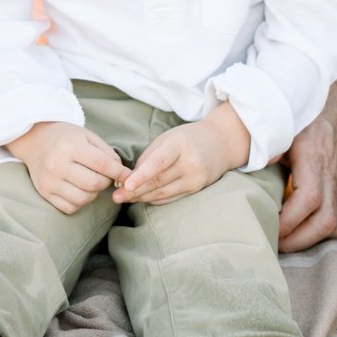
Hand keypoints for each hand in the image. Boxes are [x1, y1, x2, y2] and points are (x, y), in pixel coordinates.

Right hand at [7, 121, 127, 214]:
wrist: (36, 140)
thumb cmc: (67, 137)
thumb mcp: (88, 136)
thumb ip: (107, 153)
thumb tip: (123, 175)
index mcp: (70, 146)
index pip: (102, 165)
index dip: (119, 172)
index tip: (128, 175)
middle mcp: (57, 164)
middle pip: (94, 184)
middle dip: (106, 182)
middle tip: (106, 176)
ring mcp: (49, 181)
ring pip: (83, 198)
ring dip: (94, 193)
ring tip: (92, 181)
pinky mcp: (44, 193)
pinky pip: (70, 207)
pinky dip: (80, 202)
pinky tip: (79, 189)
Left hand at [112, 103, 249, 205]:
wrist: (221, 142)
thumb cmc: (188, 137)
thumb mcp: (168, 138)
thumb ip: (149, 156)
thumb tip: (130, 177)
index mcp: (179, 144)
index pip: (158, 163)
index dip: (141, 175)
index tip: (126, 185)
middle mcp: (190, 163)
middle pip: (158, 181)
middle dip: (135, 191)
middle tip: (115, 196)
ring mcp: (195, 178)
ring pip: (163, 193)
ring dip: (142, 197)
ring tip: (124, 198)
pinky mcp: (197, 189)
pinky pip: (171, 197)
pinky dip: (155, 199)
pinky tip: (142, 198)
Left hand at [278, 67, 336, 251]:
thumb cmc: (302, 112)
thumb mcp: (281, 124)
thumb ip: (265, 147)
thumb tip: (242, 174)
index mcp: (314, 155)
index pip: (308, 198)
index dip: (289, 220)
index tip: (270, 227)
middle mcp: (332, 170)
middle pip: (326, 220)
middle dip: (300, 240)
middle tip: (275, 244)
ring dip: (312, 240)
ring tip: (287, 242)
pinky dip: (322, 231)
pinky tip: (303, 230)